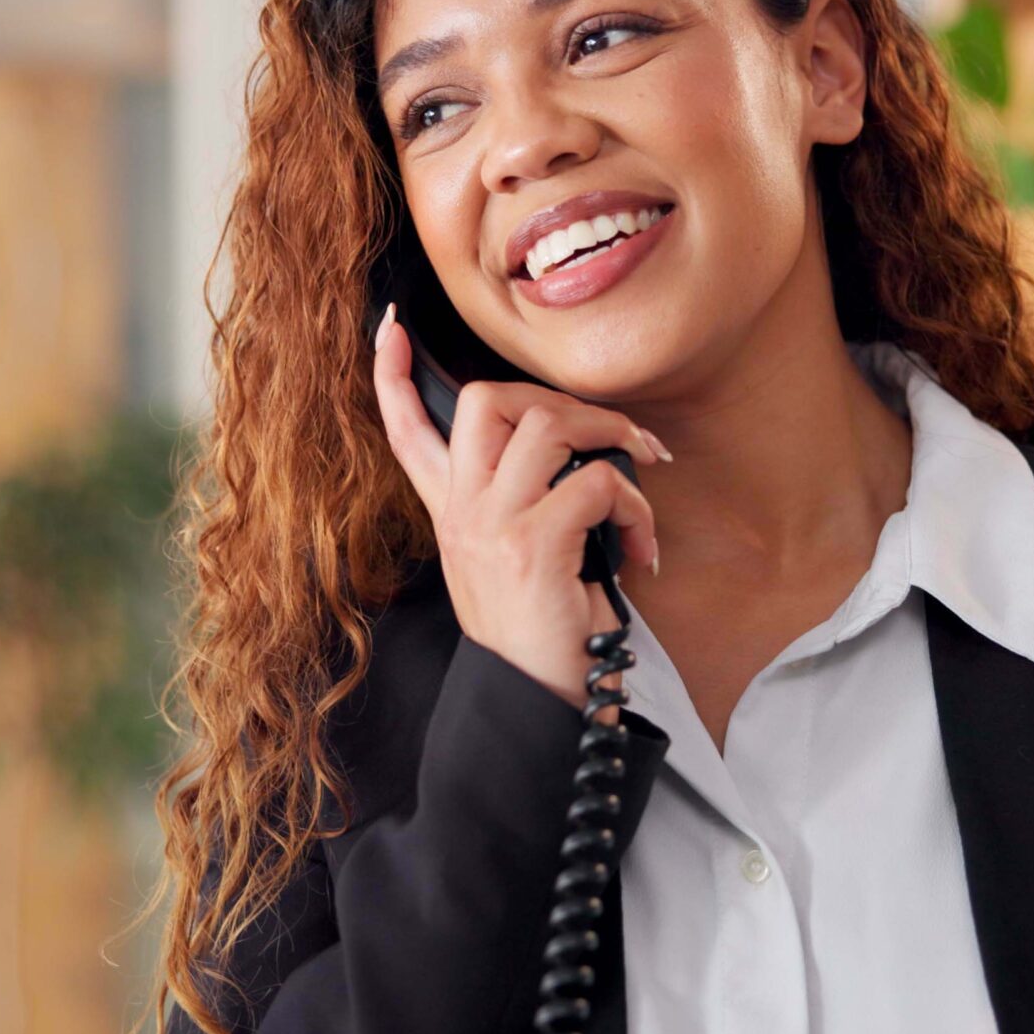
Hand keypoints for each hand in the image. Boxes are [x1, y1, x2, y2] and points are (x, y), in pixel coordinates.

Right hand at [373, 307, 665, 721]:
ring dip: (612, 436)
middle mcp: (461, 512)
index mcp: (451, 514)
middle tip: (609, 430)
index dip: (391, 374)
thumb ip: (516, 507)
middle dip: (557, 397)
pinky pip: (598, 483)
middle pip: (484, 401)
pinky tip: (643, 547)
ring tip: (644, 470)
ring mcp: (492, 525)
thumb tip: (574, 456)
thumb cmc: (542, 638)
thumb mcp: (509, 564)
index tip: (389, 326)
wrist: (539, 707)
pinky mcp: (534, 546)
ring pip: (546, 424)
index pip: (405, 430)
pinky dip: (637, 507)